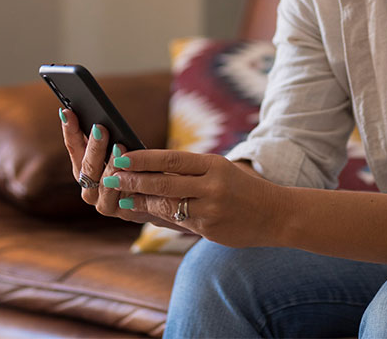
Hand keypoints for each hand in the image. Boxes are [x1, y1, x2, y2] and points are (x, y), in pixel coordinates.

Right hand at [59, 108, 185, 229]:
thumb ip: (113, 138)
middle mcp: (89, 186)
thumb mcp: (127, 149)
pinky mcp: (121, 213)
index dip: (70, 130)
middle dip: (93, 146)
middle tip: (100, 127)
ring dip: (110, 164)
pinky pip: (119, 198)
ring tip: (119, 146)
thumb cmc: (141, 166)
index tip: (67, 111)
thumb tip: (103, 116)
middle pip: (86, 166)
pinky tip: (131, 170)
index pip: (74, 147)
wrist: (162, 197)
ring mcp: (102, 202)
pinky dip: (124, 183)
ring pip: (102, 182)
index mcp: (86, 168)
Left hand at [99, 150, 283, 246]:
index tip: (122, 156)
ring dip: (140, 201)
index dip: (144, 158)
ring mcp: (210, 209)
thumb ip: (191, 173)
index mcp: (215, 164)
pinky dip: (158, 216)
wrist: (275, 213)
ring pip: (166, 205)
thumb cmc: (243, 188)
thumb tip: (151, 171)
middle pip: (164, 182)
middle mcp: (212, 185)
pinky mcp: (209, 230)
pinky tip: (143, 212)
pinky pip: (177, 222)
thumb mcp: (221, 171)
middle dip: (134, 181)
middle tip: (111, 178)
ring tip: (120, 197)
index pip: (173, 158)